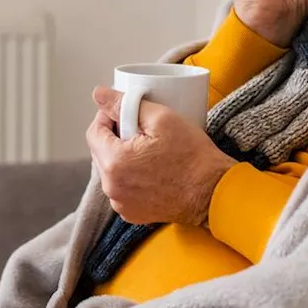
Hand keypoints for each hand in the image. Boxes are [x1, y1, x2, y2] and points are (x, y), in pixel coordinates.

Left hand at [85, 87, 236, 225]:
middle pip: (100, 152)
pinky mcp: (132, 213)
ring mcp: (121, 203)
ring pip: (110, 170)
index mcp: (114, 163)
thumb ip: (124, 105)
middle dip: (115, 137)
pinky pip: (122, 188)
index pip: (93, 132)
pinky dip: (130, 177)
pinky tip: (151, 170)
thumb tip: (99, 94)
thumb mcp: (162, 119)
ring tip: (147, 149)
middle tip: (141, 129)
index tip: (124, 112)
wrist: (214, 193)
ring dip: (122, 157)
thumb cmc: (192, 157)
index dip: (107, 117)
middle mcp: (112, 187)